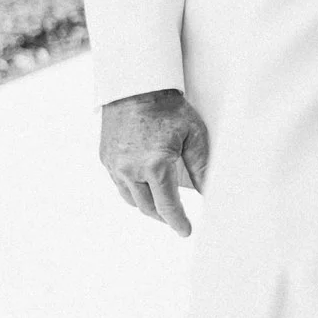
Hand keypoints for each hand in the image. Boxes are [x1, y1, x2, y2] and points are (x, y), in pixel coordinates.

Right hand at [100, 88, 209, 236]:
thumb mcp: (194, 136)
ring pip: (131, 199)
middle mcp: (130, 170)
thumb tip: (211, 192)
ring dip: (147, 206)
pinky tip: (144, 188)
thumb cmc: (170, 109)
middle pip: (148, 208)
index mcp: (155, 166)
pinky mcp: (105, 159)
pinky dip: (133, 191)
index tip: (186, 231)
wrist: (136, 86)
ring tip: (162, 206)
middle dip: (164, 217)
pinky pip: (119, 185)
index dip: (178, 222)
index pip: (168, 206)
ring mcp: (115, 165)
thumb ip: (202, 167)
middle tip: (177, 220)